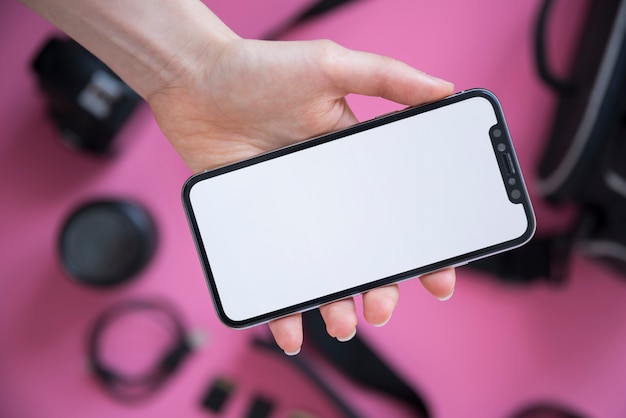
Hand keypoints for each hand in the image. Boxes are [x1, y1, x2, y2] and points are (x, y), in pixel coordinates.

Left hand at [147, 38, 455, 353]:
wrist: (193, 83)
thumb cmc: (259, 71)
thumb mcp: (330, 68)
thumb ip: (389, 78)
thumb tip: (446, 92)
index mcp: (353, 163)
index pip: (399, 211)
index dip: (423, 246)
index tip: (438, 277)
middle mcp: (327, 195)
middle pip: (364, 253)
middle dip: (380, 288)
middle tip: (382, 308)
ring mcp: (292, 215)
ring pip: (321, 273)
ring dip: (335, 305)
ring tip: (342, 324)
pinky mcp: (255, 227)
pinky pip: (272, 275)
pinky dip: (280, 308)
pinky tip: (289, 331)